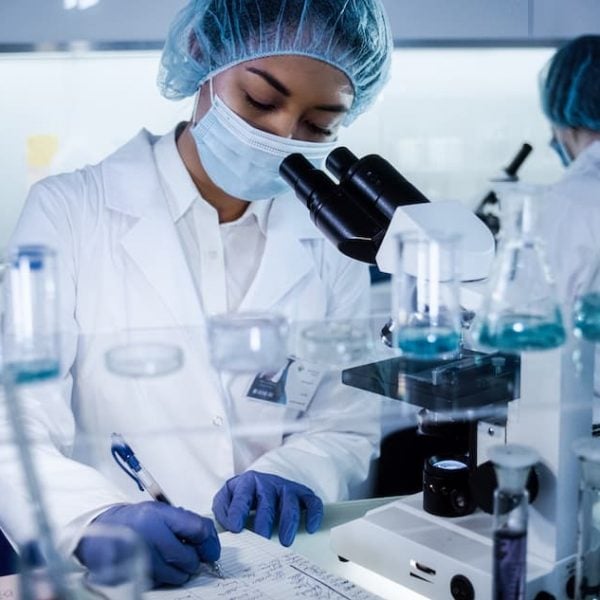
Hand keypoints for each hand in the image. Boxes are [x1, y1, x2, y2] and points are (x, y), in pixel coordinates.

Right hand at [76, 502, 220, 586]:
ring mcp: (139, 558)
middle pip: (189, 558)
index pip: (198, 529)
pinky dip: (164, 578)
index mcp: (159, 515)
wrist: (101, 530)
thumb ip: (186, 524)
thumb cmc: (137, 520)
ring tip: (170, 560)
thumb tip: (209, 546)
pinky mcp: (131, 576)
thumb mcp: (161, 512)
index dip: (209, 542)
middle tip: (188, 555)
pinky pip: (160, 583)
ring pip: (176, 576)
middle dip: (193, 560)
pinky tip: (157, 565)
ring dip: (179, 571)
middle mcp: (149, 536)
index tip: (211, 551)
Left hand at [212, 470, 322, 546]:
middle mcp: (268, 482)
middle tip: (261, 539)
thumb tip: (231, 525)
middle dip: (264, 521)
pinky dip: (313, 514)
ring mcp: (286, 487)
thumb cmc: (242, 496)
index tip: (236, 528)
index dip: (238, 510)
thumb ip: (223, 510)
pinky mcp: (302, 493)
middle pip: (267, 501)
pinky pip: (312, 501)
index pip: (242, 495)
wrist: (261, 483)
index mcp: (247, 482)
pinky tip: (311, 528)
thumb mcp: (226, 498)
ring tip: (285, 541)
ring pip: (290, 501)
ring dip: (288, 521)